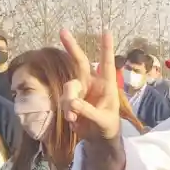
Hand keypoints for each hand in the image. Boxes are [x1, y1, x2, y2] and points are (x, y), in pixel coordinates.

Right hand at [58, 30, 120, 146]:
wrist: (98, 138)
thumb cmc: (107, 126)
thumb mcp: (102, 121)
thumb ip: (88, 111)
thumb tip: (72, 103)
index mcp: (107, 86)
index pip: (107, 64)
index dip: (106, 49)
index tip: (106, 31)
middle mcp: (92, 83)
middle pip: (80, 62)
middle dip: (71, 46)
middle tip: (62, 30)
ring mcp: (80, 90)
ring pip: (69, 87)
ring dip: (68, 101)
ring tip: (74, 117)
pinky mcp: (70, 99)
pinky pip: (64, 99)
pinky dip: (66, 109)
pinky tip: (73, 120)